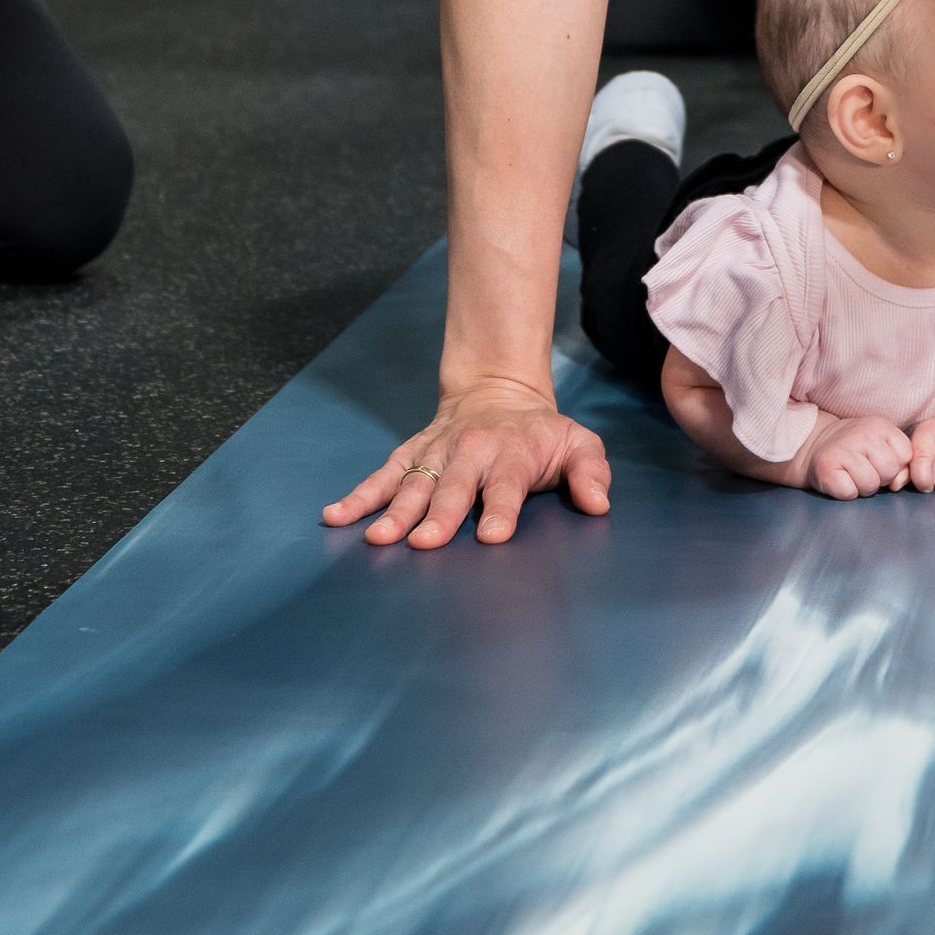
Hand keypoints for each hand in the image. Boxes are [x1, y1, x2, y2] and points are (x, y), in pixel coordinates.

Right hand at [322, 377, 611, 548]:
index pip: (505, 486)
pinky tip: (336, 516)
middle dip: (438, 517)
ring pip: (412, 484)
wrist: (498, 390)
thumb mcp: (578, 442)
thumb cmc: (540, 432)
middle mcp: (469, 453)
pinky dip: (358, 496)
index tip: (492, 536)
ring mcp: (436, 453)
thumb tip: (598, 503)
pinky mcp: (411, 454)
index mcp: (510, 454)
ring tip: (376, 538)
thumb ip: (590, 472)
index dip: (500, 510)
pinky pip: (381, 475)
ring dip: (394, 512)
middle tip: (424, 544)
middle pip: (452, 488)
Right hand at [802, 413, 913, 499]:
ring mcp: (843, 449)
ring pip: (870, 485)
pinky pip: (849, 492)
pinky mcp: (826, 468)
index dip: (896, 465)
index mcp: (881, 426)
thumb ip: (902, 464)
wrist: (815, 445)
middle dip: (880, 477)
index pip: (906, 455)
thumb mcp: (884, 448)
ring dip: (862, 487)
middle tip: (864, 468)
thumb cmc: (857, 452)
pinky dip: (846, 492)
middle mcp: (863, 433)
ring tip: (851, 474)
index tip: (879, 460)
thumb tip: (898, 484)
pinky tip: (839, 479)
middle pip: (890, 472)